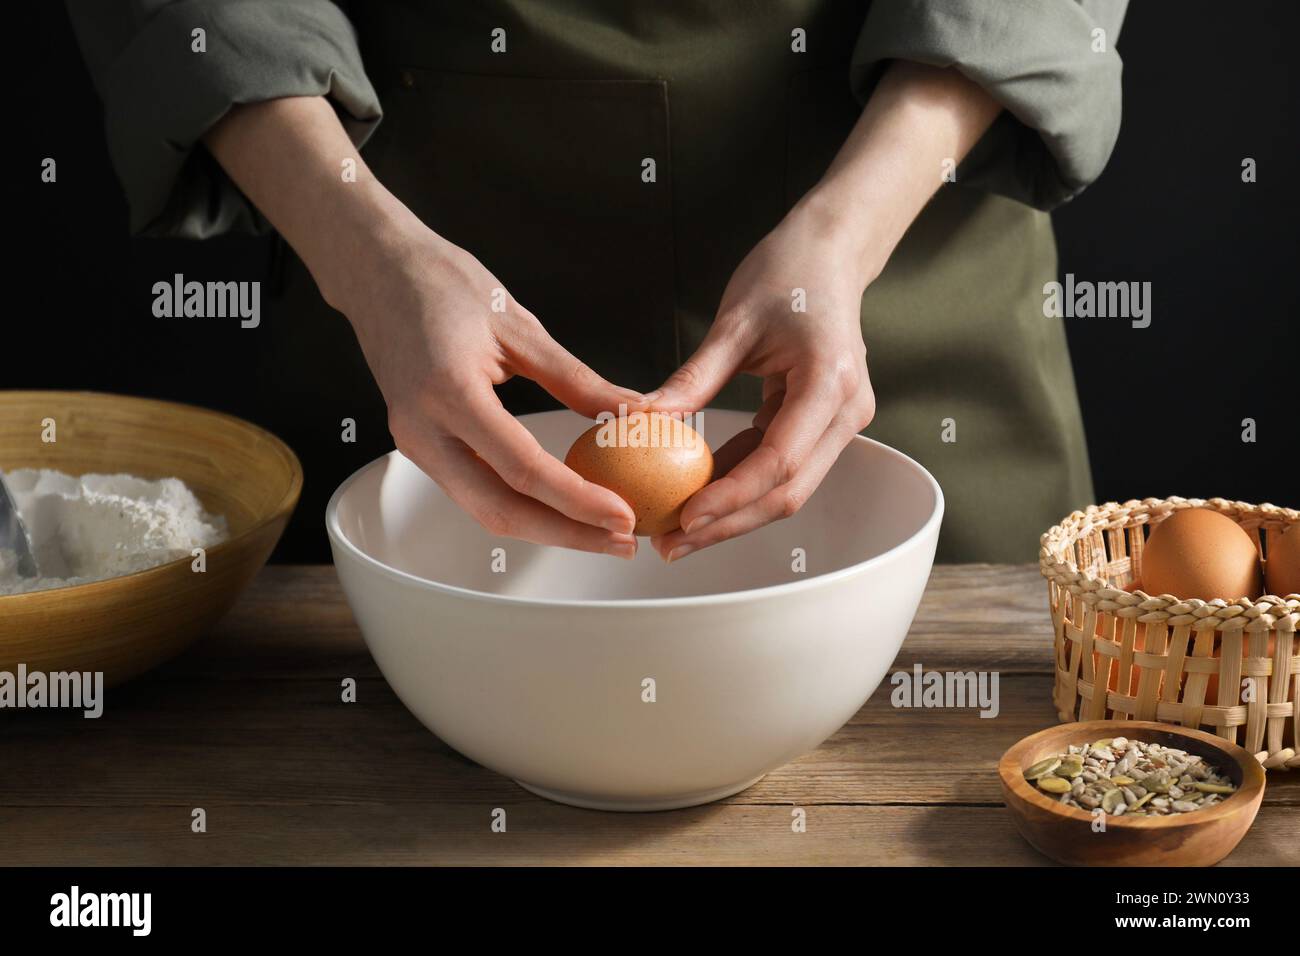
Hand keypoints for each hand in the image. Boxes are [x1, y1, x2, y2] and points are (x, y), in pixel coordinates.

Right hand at [334, 217, 645, 557]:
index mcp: (449, 392)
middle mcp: (423, 429)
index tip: (624, 516)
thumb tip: (633, 413)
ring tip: (601, 531)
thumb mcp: (518, 325)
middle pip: (500, 510)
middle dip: (567, 534)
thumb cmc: (441, 283)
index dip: (578, 501)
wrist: (375, 270)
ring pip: (484, 510)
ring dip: (546, 527)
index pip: (523, 469)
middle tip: (623, 540)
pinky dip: (520, 505)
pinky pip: (472, 490)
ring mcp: (414, 443)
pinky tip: (560, 505)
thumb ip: (575, 379)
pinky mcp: (418, 445)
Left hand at [647, 198, 876, 561]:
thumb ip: (693, 378)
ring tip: (675, 531)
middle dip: (728, 523)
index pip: (779, 460)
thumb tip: (641, 423)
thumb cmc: (786, 273)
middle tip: (669, 543)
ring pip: (786, 488)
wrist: (831, 253)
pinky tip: (696, 496)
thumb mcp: (733, 322)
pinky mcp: (822, 424)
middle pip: (787, 491)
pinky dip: (739, 483)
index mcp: (828, 381)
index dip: (732, 496)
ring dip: (732, 513)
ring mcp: (839, 422)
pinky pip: (780, 465)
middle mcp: (845, 411)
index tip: (684, 516)